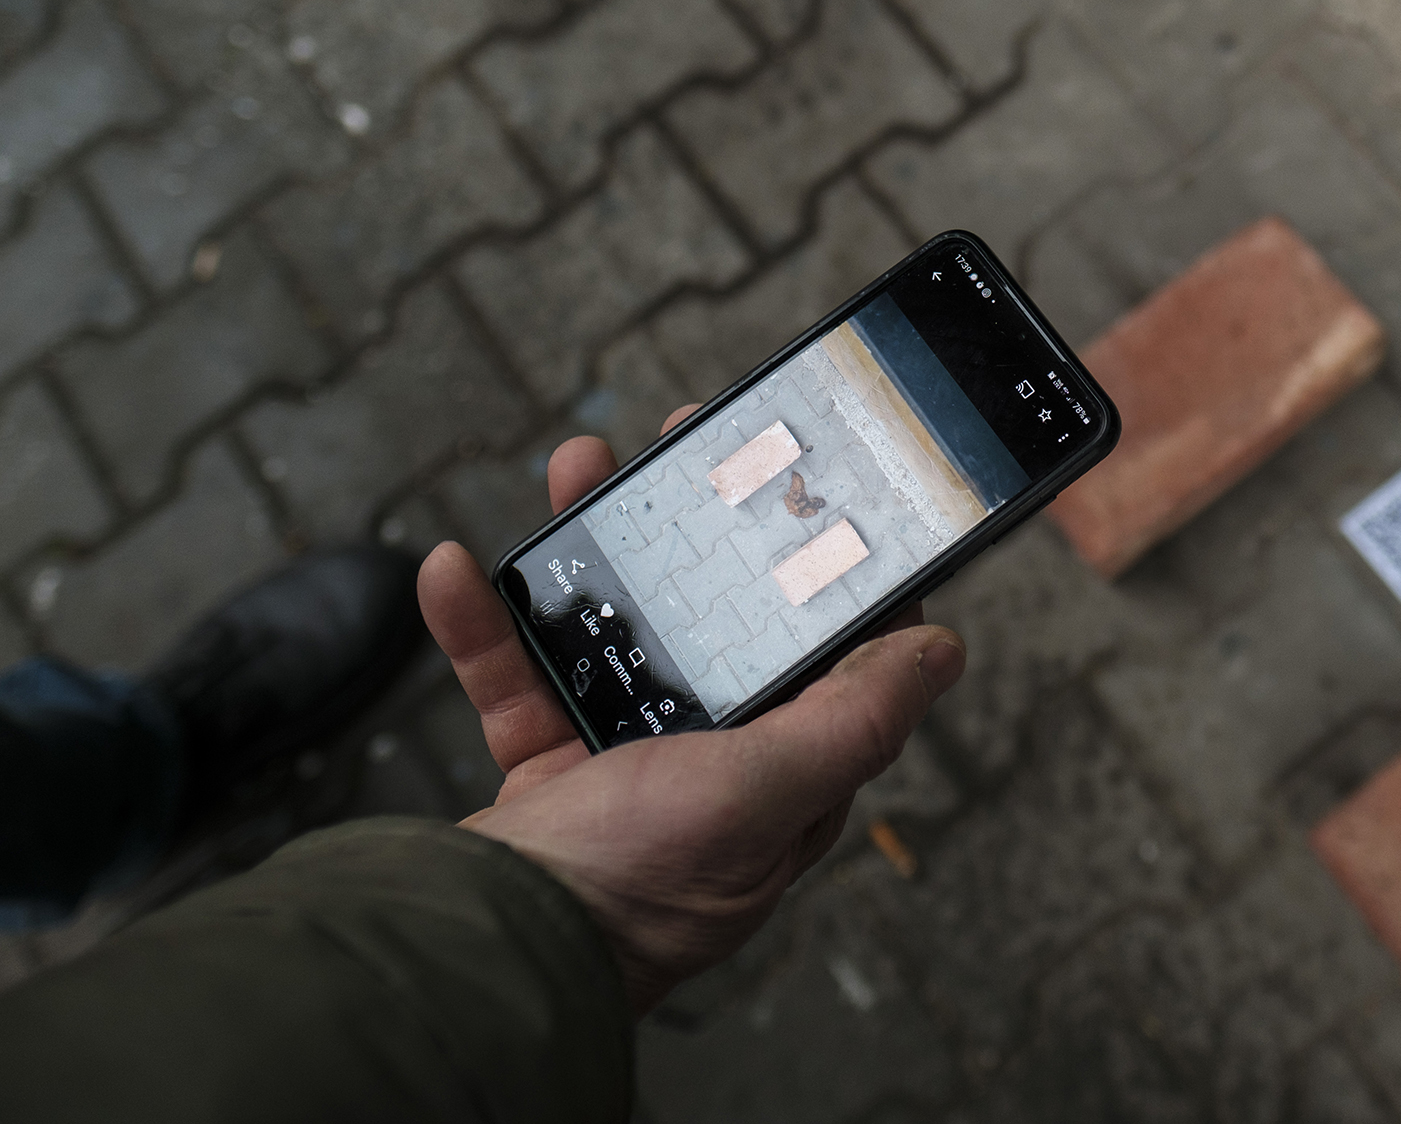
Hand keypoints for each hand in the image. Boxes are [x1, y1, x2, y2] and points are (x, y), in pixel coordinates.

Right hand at [415, 405, 966, 1014]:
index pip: (822, 655)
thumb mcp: (767, 788)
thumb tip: (944, 653)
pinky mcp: (542, 775)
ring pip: (616, 632)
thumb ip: (853, 720)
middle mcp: (711, 772)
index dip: (813, 566)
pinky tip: (456, 572)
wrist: (482, 951)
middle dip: (695, 532)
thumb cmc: (637, 883)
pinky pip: (515, 678)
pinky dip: (485, 625)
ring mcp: (621, 771)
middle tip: (680, 449)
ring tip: (576, 470)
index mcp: (782, 776)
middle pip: (713, 623)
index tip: (797, 486)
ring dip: (592, 549)